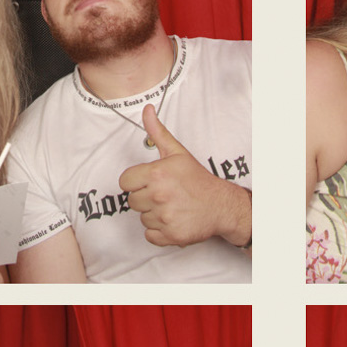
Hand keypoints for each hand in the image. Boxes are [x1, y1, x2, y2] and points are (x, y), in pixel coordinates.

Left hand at [119, 107, 251, 247]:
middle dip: (145, 198)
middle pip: (132, 201)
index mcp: (156, 174)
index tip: (149, 182)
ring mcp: (164, 217)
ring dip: (153, 214)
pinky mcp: (170, 235)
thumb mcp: (177, 153)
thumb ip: (158, 133)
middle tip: (164, 194)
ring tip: (170, 206)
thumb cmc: (198, 180)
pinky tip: (171, 220)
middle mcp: (158, 196)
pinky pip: (150, 235)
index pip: (125, 182)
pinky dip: (159, 231)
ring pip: (142, 218)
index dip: (136, 182)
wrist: (220, 205)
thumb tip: (147, 110)